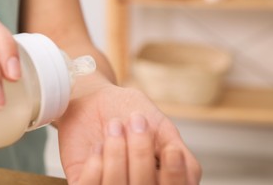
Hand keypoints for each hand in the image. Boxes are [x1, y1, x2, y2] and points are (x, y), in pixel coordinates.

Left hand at [57, 83, 200, 184]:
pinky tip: (97, 145)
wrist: (93, 96)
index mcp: (158, 179)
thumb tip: (191, 180)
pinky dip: (95, 163)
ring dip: (116, 154)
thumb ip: (181, 156)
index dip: (174, 175)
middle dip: (140, 154)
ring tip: (114, 126)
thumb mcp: (161, 128)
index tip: (171, 150)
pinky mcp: (82, 184)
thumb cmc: (130, 110)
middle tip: (134, 122)